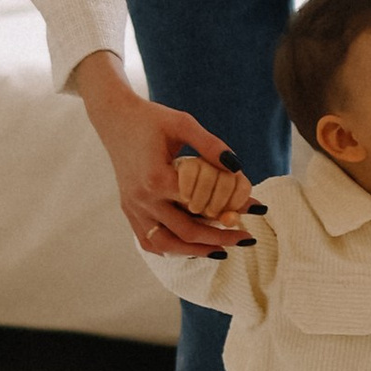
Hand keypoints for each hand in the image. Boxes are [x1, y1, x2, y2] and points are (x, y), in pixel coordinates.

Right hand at [69, 55, 258, 254]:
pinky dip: (170, 249)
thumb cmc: (151, 119)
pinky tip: (191, 248)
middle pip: (186, 231)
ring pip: (165, 244)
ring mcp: (133, 208)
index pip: (199, 204)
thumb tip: (237, 167)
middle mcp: (142, 199)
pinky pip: (148, 240)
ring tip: (222, 251)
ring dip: (195, 251)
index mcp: (156, 178)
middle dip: (220, 238)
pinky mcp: (129, 210)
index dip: (229, 209)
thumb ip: (211, 145)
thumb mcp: (183, 124)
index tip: (255, 210)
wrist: (115, 119)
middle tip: (246, 238)